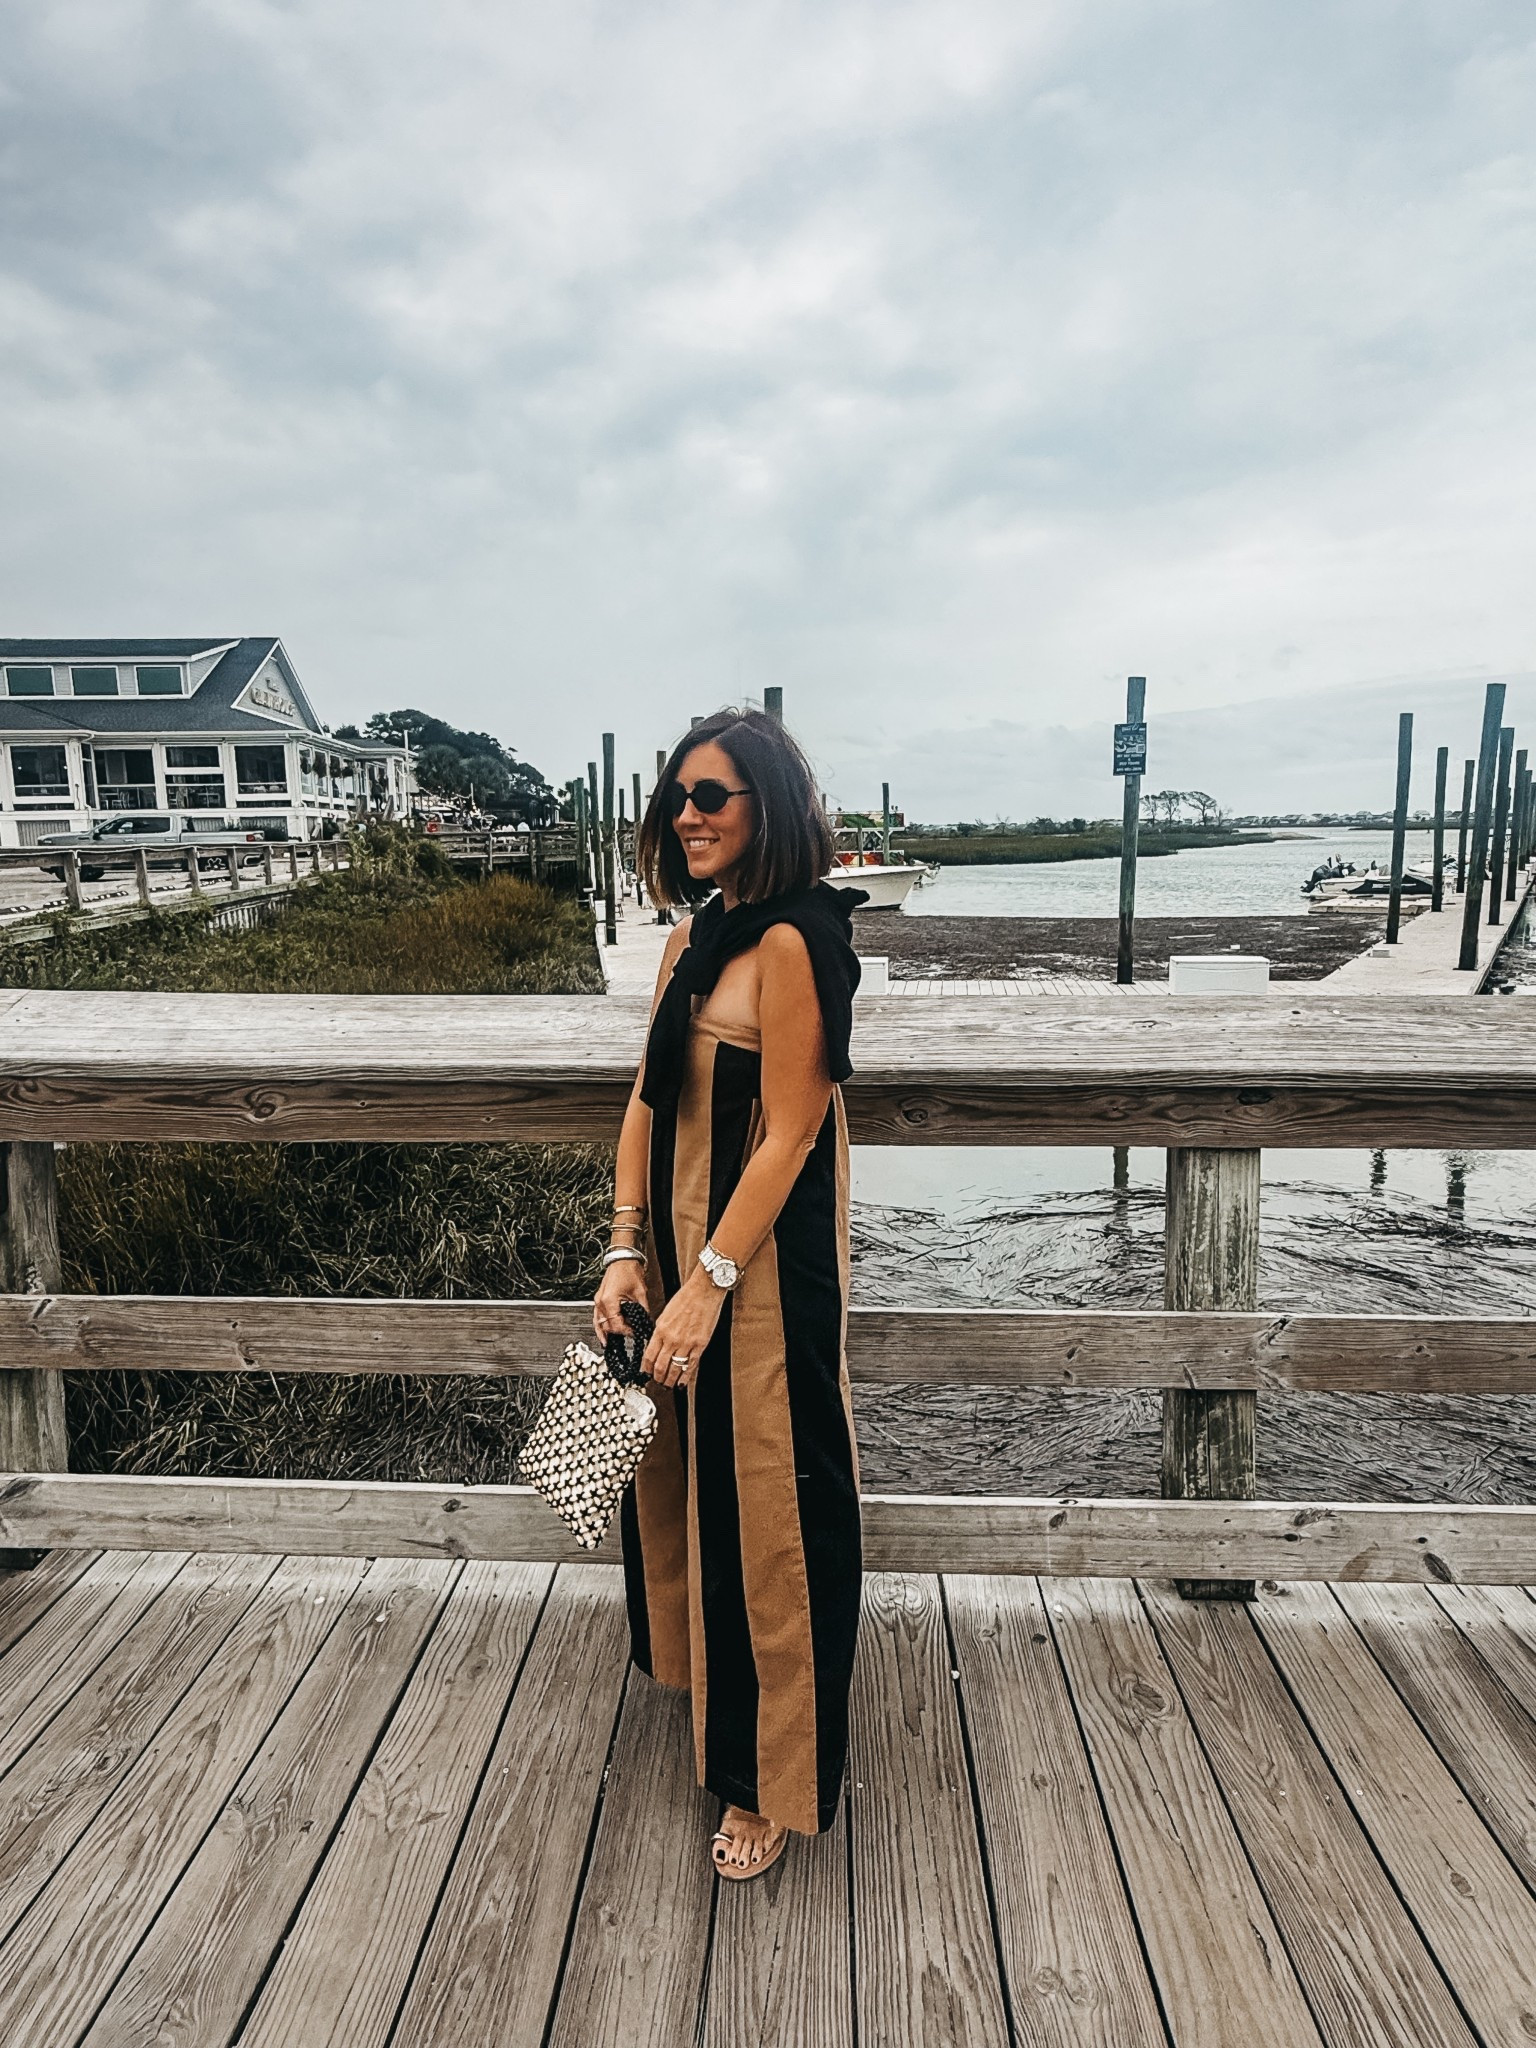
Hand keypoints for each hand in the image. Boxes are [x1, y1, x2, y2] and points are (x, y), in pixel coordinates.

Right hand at [593, 1256, 648, 1343]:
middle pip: (607, 1326)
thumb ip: (643, 1311)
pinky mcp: (600, 1299)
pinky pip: (597, 1317)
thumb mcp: (641, 1293)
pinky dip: (599, 1327)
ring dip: (606, 1333)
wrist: (623, 1258)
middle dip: (619, 1332)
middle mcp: (600, 1302)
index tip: (636, 1332)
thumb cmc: (630, 1271)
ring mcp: (598, 1301)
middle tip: (631, 1333)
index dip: (627, 1331)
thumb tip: (646, 1324)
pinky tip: (603, 1335)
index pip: (616, 1325)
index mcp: (609, 1301)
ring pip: (599, 1323)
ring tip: (611, 1344)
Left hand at [643, 1270, 727, 1389]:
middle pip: (660, 1366)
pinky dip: (685, 1377)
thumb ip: (660, 1331)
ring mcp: (686, 1343)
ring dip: (669, 1380)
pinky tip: (682, 1382)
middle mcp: (672, 1338)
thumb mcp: (665, 1313)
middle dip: (657, 1377)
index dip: (646, 1368)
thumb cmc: (686, 1298)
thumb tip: (656, 1345)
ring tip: (668, 1385)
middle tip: (657, 1381)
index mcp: (661, 1329)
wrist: (704, 1291)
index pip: (649, 1355)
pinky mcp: (700, 1345)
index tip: (646, 1373)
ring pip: (674, 1369)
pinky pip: (690, 1365)